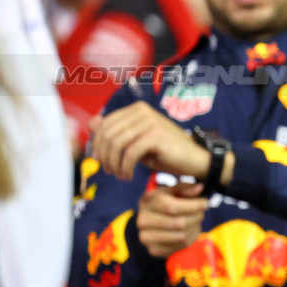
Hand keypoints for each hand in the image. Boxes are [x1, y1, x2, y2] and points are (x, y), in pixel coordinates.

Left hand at [89, 102, 210, 181]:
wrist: (194, 159)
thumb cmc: (165, 152)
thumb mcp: (136, 142)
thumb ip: (116, 132)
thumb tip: (92, 122)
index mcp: (136, 109)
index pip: (104, 124)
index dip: (97, 145)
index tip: (100, 161)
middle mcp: (142, 111)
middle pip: (108, 134)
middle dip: (104, 156)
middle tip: (109, 171)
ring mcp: (150, 121)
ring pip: (117, 143)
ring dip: (114, 164)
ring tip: (120, 175)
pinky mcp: (156, 135)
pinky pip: (130, 153)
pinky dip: (125, 167)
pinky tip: (128, 176)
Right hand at [136, 182, 208, 257]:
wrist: (150, 220)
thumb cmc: (164, 201)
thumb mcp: (172, 190)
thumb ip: (185, 187)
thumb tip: (199, 188)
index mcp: (147, 202)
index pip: (171, 207)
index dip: (193, 206)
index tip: (205, 203)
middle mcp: (143, 221)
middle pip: (179, 223)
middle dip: (197, 217)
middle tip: (201, 213)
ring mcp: (146, 238)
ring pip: (182, 236)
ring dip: (195, 228)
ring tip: (195, 221)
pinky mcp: (154, 250)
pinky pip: (181, 246)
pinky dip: (191, 238)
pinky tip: (189, 230)